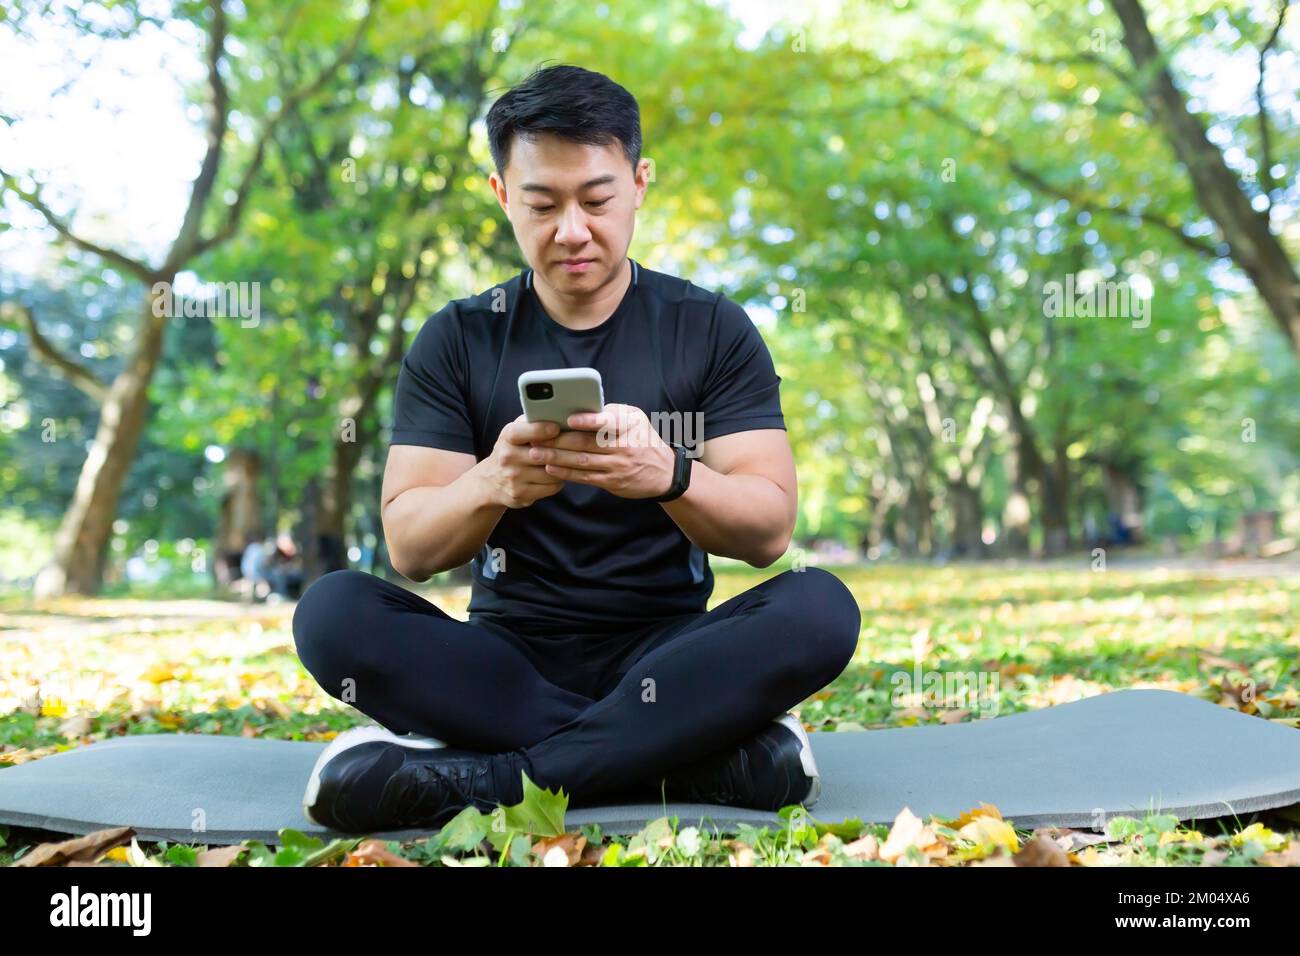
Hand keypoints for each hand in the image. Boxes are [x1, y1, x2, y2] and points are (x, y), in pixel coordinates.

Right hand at [481, 413, 566, 508]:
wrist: (491, 481)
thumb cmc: (512, 450)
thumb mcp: (516, 433)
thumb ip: (532, 423)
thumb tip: (561, 413)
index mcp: (507, 437)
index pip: (521, 431)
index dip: (540, 429)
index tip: (556, 427)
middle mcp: (507, 457)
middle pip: (543, 454)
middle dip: (566, 449)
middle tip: (585, 444)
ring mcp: (514, 478)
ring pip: (552, 472)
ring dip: (566, 466)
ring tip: (574, 459)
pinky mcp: (521, 495)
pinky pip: (551, 487)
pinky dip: (560, 480)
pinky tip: (561, 474)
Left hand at [528, 403, 676, 499]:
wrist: (664, 473)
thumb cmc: (644, 439)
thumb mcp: (636, 419)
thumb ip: (612, 412)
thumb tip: (583, 408)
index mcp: (630, 426)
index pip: (609, 421)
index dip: (589, 420)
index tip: (569, 419)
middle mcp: (624, 446)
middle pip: (587, 443)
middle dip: (558, 440)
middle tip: (536, 437)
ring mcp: (617, 466)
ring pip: (582, 461)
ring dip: (556, 458)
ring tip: (535, 453)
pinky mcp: (612, 482)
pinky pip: (585, 477)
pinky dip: (566, 473)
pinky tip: (550, 468)